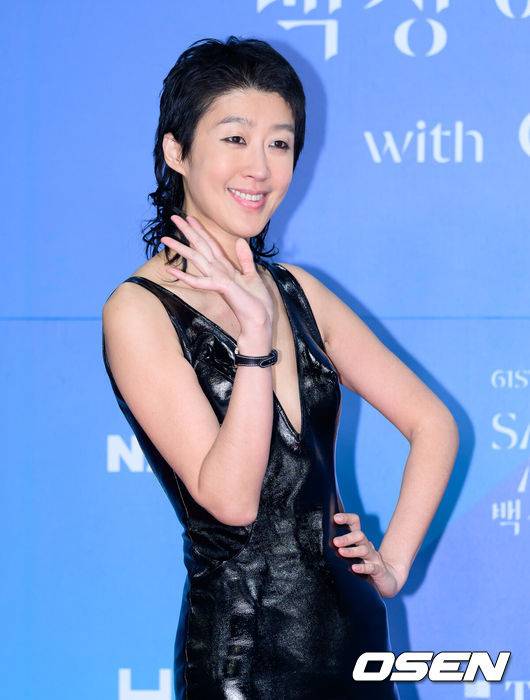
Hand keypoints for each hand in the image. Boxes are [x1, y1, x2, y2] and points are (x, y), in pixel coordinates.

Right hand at [160, 214, 273, 335]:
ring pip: (196, 259)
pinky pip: (200, 282)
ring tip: (164, 238)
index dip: (201, 230)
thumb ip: (246, 259)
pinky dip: (186, 276)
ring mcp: (217, 280)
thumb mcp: (253, 276)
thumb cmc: (256, 302)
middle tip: (173, 216)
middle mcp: (218, 272)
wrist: (259, 321)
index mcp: (226, 268)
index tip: (190, 217)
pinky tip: (171, 271)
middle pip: (200, 247)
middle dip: (187, 231)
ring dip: (180, 248)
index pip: (211, 244)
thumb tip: (240, 241)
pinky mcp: (220, 289)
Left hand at [332, 512, 406, 597]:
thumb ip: (342, 547)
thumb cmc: (365, 566)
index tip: (336, 518)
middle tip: (335, 542)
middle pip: (359, 535)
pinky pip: (371, 568)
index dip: (346, 518)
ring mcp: (374, 558)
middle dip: (347, 537)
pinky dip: (362, 568)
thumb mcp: (354, 555)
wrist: (387, 581)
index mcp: (360, 540)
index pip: (355, 523)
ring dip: (352, 551)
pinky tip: (354, 568)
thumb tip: (322, 541)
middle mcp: (367, 546)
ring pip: (364, 550)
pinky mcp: (378, 570)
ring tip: (341, 552)